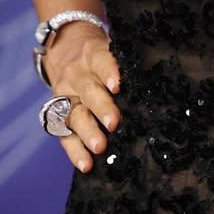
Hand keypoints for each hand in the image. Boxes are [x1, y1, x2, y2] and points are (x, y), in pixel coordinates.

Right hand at [45, 22, 121, 172]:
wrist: (64, 49)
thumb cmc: (100, 57)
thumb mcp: (109, 49)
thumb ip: (125, 65)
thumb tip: (157, 86)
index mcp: (92, 55)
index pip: (100, 61)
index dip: (108, 72)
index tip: (117, 86)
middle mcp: (76, 75)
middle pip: (88, 91)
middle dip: (101, 107)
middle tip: (114, 123)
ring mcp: (65, 97)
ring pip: (74, 114)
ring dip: (87, 132)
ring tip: (100, 147)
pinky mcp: (56, 116)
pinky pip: (64, 135)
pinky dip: (75, 151)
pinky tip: (86, 164)